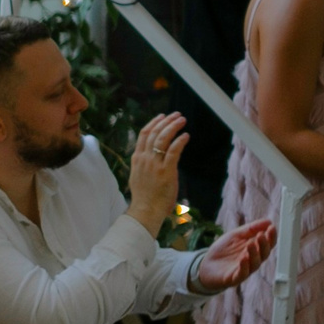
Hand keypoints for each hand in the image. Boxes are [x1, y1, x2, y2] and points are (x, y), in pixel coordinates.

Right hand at [126, 113, 188, 233]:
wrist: (145, 209)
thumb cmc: (144, 196)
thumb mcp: (139, 176)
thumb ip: (145, 165)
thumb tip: (154, 158)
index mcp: (137, 158)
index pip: (144, 135)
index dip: (154, 123)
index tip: (162, 116)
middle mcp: (144, 158)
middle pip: (154, 133)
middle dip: (166, 121)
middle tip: (177, 115)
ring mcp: (154, 164)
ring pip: (162, 139)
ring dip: (173, 127)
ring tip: (182, 120)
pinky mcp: (165, 171)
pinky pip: (173, 151)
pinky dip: (180, 141)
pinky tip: (186, 136)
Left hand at [194, 219, 276, 292]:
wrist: (205, 265)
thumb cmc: (223, 250)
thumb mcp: (236, 235)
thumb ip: (251, 229)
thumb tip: (268, 221)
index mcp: (255, 250)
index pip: (267, 244)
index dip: (271, 236)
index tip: (272, 227)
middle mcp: (252, 260)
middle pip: (263, 254)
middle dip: (264, 244)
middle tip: (262, 235)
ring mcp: (244, 270)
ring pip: (254, 264)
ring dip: (254, 254)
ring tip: (251, 243)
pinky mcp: (234, 278)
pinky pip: (242, 274)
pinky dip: (244, 266)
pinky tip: (243, 258)